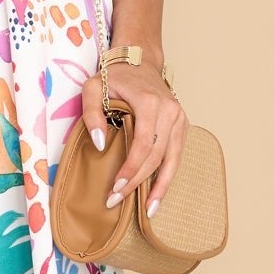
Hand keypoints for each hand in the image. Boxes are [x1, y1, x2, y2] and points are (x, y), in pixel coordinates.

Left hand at [82, 61, 186, 214]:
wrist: (139, 62)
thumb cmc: (114, 77)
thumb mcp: (91, 89)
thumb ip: (92, 115)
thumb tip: (101, 145)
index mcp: (149, 102)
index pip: (142, 144)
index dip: (130, 169)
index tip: (115, 187)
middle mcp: (170, 111)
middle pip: (156, 156)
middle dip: (138, 182)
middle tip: (117, 200)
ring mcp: (179, 118)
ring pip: (172, 159)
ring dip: (160, 187)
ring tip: (148, 211)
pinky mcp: (181, 125)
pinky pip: (176, 155)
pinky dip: (167, 176)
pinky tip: (158, 194)